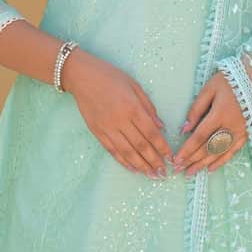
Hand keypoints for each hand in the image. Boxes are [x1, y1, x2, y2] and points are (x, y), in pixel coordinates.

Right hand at [60, 48, 173, 178]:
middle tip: (163, 173)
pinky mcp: (96, 131)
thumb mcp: (134, 85)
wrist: (81, 76)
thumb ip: (149, 107)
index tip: (170, 157)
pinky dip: (123, 161)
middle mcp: (120, 120)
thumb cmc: (110, 76)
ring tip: (151, 175)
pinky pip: (112, 150)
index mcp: (132, 107)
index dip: (162, 147)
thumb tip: (161, 126)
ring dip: (140, 165)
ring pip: (126, 151)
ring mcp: (107, 127)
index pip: (151, 132)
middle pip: (140, 145)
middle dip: (154, 161)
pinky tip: (132, 168)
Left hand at [170, 72, 247, 176]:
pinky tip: (211, 169)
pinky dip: (222, 161)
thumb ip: (196, 110)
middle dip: (192, 160)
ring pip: (219, 152)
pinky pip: (233, 151)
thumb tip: (184, 130)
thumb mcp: (208, 90)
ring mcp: (240, 131)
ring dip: (204, 164)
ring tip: (191, 172)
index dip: (187, 150)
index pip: (200, 137)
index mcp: (219, 114)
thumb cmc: (227, 81)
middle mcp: (231, 126)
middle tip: (178, 169)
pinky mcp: (246, 133)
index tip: (176, 159)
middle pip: (208, 148)